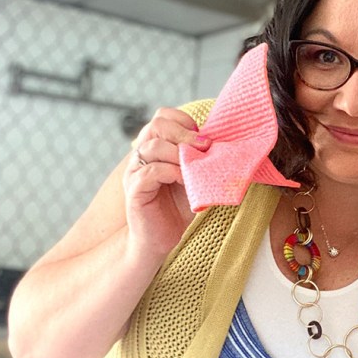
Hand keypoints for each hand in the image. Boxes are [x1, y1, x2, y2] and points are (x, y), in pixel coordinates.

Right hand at [123, 107, 210, 257]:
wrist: (160, 240)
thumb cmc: (178, 209)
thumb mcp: (194, 178)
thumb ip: (200, 159)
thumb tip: (222, 142)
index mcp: (154, 148)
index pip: (162, 117)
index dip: (184, 121)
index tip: (203, 138)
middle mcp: (141, 156)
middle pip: (156, 125)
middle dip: (184, 133)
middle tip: (204, 147)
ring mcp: (135, 172)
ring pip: (153, 147)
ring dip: (180, 153)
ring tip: (196, 167)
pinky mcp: (134, 190)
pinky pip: (151, 172)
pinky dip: (172, 172)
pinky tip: (185, 181)